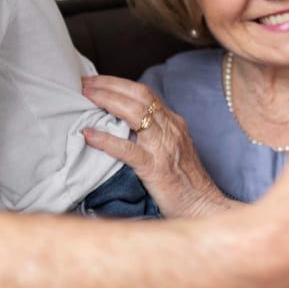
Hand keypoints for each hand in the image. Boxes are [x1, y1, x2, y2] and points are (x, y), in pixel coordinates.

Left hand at [81, 75, 227, 218]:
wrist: (204, 207)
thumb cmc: (184, 182)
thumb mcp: (172, 149)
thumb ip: (153, 134)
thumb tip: (122, 124)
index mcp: (173, 123)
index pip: (145, 93)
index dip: (119, 83)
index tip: (96, 80)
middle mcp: (170, 129)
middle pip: (139, 95)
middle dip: (110, 85)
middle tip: (85, 83)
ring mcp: (163, 148)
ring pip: (135, 114)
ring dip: (108, 101)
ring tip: (85, 97)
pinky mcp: (155, 169)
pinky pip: (128, 150)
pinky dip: (106, 139)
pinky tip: (89, 135)